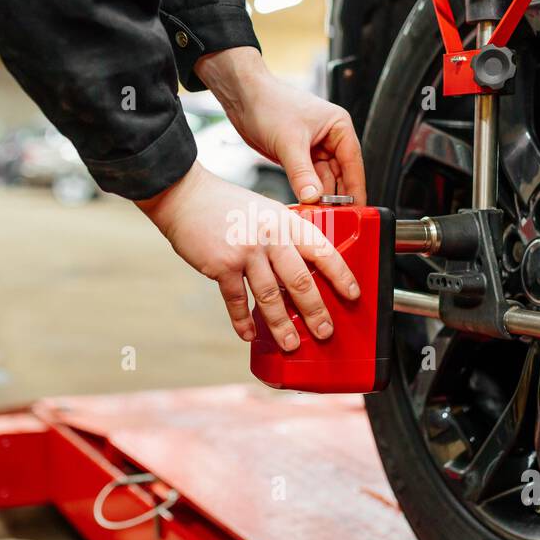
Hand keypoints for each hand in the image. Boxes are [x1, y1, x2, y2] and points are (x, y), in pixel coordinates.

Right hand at [137, 162, 360, 349]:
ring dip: (282, 324)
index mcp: (285, 221)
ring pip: (270, 296)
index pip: (322, 250)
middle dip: (315, 311)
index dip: (341, 274)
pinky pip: (236, 300)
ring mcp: (245, 252)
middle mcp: (270, 236)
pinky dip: (242, 320)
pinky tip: (249, 334)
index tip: (353, 294)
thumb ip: (284, 235)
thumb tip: (303, 267)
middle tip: (324, 331)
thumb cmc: (227, 204)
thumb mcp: (266, 210)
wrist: (187, 196)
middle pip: (300, 280)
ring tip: (291, 343)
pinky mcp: (221, 266)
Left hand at [193, 47, 366, 204]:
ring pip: (323, 180)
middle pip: (340, 174)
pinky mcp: (298, 157)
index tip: (357, 209)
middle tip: (335, 218)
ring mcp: (313, 148)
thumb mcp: (289, 142)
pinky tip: (306, 204)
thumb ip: (302, 173)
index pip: (353, 162)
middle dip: (337, 196)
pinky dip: (307, 192)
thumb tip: (313, 197)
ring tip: (318, 214)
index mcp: (338, 126)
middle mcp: (329, 138)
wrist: (242, 97)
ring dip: (320, 196)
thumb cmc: (269, 103)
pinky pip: (307, 179)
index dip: (356, 187)